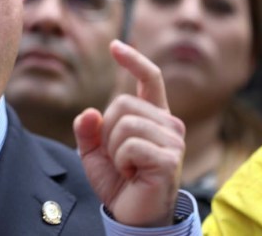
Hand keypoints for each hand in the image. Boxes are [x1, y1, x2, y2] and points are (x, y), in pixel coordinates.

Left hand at [73, 40, 184, 226]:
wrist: (132, 216)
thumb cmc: (118, 181)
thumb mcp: (93, 152)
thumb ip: (88, 129)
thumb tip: (90, 112)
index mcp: (153, 116)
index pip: (149, 79)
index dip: (133, 60)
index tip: (114, 45)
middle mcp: (169, 123)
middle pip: (121, 103)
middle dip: (106, 131)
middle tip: (117, 156)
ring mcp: (173, 140)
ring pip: (123, 124)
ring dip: (113, 149)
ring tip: (125, 166)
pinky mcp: (169, 159)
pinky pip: (128, 145)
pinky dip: (119, 161)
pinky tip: (131, 174)